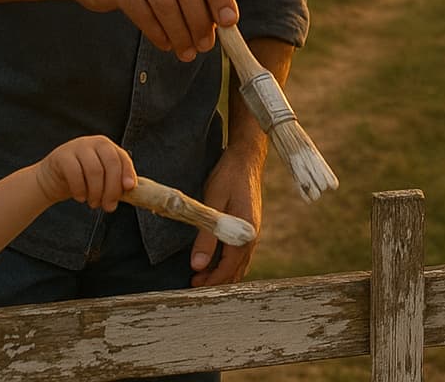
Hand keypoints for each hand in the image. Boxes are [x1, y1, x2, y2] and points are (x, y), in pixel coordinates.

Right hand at [35, 135, 135, 209]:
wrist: (51, 179)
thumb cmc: (82, 180)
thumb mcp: (101, 179)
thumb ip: (115, 182)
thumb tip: (132, 193)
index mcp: (107, 147)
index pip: (122, 158)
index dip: (128, 173)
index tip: (129, 188)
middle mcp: (94, 143)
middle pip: (111, 163)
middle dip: (112, 188)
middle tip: (109, 206)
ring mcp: (78, 147)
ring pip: (94, 170)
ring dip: (96, 192)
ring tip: (93, 204)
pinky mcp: (62, 156)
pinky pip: (75, 173)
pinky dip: (80, 189)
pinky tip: (80, 198)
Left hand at [190, 139, 263, 285]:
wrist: (246, 158)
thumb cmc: (228, 177)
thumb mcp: (213, 204)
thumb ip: (206, 236)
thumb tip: (197, 266)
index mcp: (245, 233)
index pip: (229, 267)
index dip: (211, 280)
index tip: (193, 285)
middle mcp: (252, 236)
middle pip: (236, 269)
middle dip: (216, 280)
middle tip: (193, 284)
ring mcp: (252, 231)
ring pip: (239, 263)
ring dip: (222, 272)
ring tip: (201, 276)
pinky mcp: (248, 226)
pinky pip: (240, 253)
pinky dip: (228, 263)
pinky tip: (214, 261)